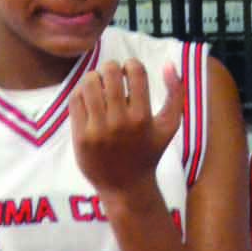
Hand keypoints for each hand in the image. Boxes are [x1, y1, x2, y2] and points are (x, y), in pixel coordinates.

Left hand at [69, 60, 184, 218]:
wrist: (125, 187)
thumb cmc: (149, 152)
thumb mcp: (170, 126)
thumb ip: (176, 93)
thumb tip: (168, 63)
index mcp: (143, 117)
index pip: (135, 72)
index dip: (131, 64)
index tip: (129, 70)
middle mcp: (120, 122)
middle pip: (109, 73)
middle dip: (111, 68)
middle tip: (112, 75)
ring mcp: (98, 130)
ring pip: (89, 83)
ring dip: (94, 77)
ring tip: (99, 84)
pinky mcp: (80, 136)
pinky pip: (75, 99)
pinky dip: (81, 92)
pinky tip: (89, 97)